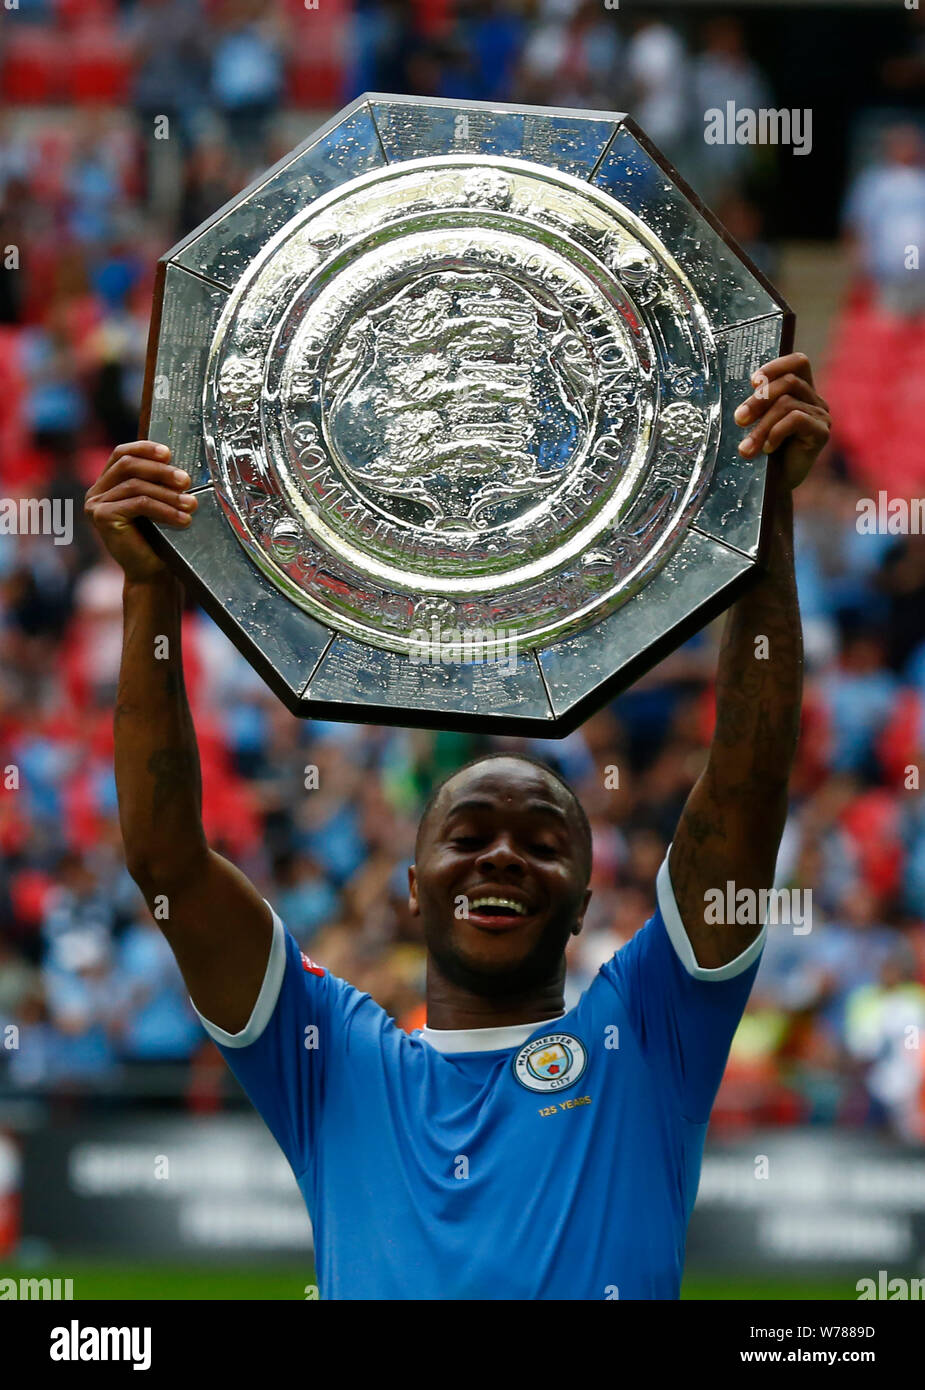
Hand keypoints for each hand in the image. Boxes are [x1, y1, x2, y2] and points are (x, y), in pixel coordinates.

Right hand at [84, 441, 197, 581]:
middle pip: (128, 465)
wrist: (149, 572)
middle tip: (186, 481)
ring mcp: (96, 504)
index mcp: (108, 483)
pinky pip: (138, 504)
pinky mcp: (102, 517)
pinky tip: (183, 519)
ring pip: (136, 486)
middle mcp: (97, 492)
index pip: (122, 454)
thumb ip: (158, 482)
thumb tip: (179, 461)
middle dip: (161, 470)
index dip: (145, 449)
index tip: (169, 453)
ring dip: (168, 494)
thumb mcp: (157, 503)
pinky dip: (164, 510)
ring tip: (191, 504)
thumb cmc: (157, 538)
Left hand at [733, 352, 830, 490]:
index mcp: (801, 392)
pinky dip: (776, 432)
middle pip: (789, 382)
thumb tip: (751, 384)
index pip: (799, 362)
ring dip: (761, 425)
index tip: (752, 382)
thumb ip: (759, 402)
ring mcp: (821, 416)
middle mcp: (815, 400)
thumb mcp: (757, 422)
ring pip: (787, 403)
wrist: (774, 487)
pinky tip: (768, 449)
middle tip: (739, 420)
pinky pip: (796, 419)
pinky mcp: (821, 433)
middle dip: (758, 400)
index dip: (776, 365)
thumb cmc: (763, 453)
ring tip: (746, 448)